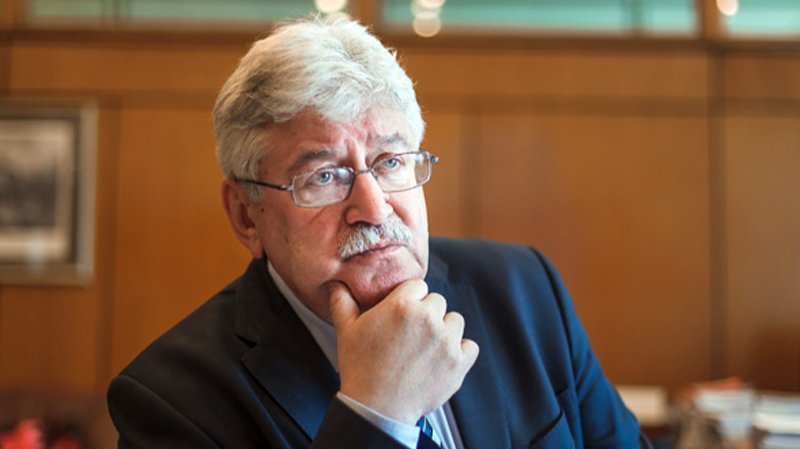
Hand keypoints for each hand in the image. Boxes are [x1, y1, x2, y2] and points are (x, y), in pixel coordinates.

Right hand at [329, 279, 478, 424]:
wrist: (377, 408)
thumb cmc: (361, 370)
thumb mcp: (346, 331)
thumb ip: (343, 303)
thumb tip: (337, 286)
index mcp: (401, 305)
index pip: (418, 286)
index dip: (409, 300)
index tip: (403, 314)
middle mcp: (427, 319)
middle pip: (437, 301)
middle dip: (427, 314)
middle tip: (412, 333)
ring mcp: (446, 340)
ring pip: (455, 321)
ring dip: (445, 330)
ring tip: (427, 346)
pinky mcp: (459, 362)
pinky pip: (470, 346)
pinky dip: (461, 352)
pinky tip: (443, 358)